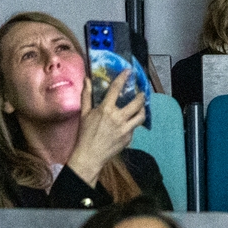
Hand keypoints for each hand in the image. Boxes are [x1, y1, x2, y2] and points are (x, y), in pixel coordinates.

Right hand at [67, 69, 144, 185]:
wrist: (90, 155)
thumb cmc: (85, 134)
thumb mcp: (84, 114)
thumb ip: (87, 95)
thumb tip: (87, 80)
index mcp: (106, 110)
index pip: (116, 89)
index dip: (123, 78)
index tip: (129, 71)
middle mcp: (118, 118)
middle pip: (137, 103)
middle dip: (141, 96)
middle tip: (141, 93)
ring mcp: (125, 129)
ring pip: (141, 116)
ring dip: (143, 109)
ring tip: (141, 106)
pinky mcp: (129, 138)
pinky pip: (134, 127)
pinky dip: (133, 123)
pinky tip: (129, 122)